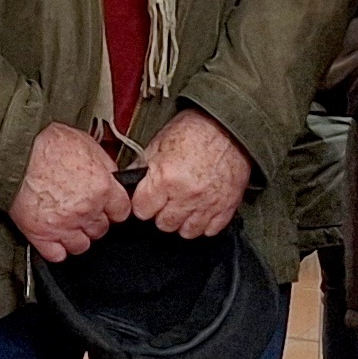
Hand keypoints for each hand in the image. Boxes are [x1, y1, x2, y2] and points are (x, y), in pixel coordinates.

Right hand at [10, 123, 131, 261]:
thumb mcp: (87, 144)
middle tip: (79, 208)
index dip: (113, 208)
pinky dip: (56, 249)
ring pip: (81, 246)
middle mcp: (87, 210)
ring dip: (75, 236)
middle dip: (93, 220)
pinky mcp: (41, 235)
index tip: (106, 206)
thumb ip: (105, 166)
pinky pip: (57, 255)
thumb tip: (113, 177)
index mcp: (102, 187)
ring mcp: (64, 225)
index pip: (122, 212)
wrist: (15, 152)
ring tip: (65, 222)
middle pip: (101, 230)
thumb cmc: (47, 144)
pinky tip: (53, 236)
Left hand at [127, 106, 251, 240]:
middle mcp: (186, 195)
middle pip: (163, 224)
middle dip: (161, 213)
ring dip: (183, 221)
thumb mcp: (159, 143)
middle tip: (167, 199)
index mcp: (166, 179)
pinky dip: (205, 223)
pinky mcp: (226, 206)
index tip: (147, 198)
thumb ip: (142, 167)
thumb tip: (129, 182)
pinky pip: (211, 230)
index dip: (143, 203)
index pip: (142, 211)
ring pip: (187, 232)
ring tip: (184, 206)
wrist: (228, 125)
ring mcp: (208, 203)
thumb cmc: (195, 130)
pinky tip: (201, 209)